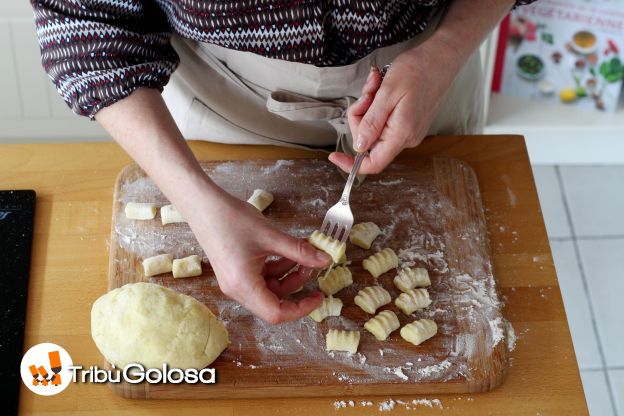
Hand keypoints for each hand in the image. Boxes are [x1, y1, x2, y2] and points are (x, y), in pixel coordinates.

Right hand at [185, 188, 331, 323]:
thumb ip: (300, 251)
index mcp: (243, 286)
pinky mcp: (236, 272)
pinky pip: (262, 278)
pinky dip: (277, 268)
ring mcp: (235, 281)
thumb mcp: (271, 236)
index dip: (301, 309)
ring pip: (270, 289)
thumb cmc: (231, 219)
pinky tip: (288, 252)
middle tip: (313, 268)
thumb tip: (324, 260)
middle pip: (274, 301)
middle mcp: (237, 289)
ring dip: (288, 274)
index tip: (317, 297)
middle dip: (296, 285)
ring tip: (303, 255)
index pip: (276, 313)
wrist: (203, 205)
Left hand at [329, 41, 460, 173]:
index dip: (351, 164)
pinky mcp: (407, 123)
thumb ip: (372, 123)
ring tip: (376, 84)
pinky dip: (377, 105)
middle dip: (360, 116)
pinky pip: (383, 120)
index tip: (334, 155)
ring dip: (368, 106)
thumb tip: (359, 147)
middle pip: (368, 141)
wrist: (440, 58)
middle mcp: (406, 138)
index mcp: (401, 134)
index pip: (374, 164)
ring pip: (373, 128)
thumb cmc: (416, 71)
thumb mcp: (387, 94)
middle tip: (367, 93)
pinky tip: (382, 87)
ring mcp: (408, 131)